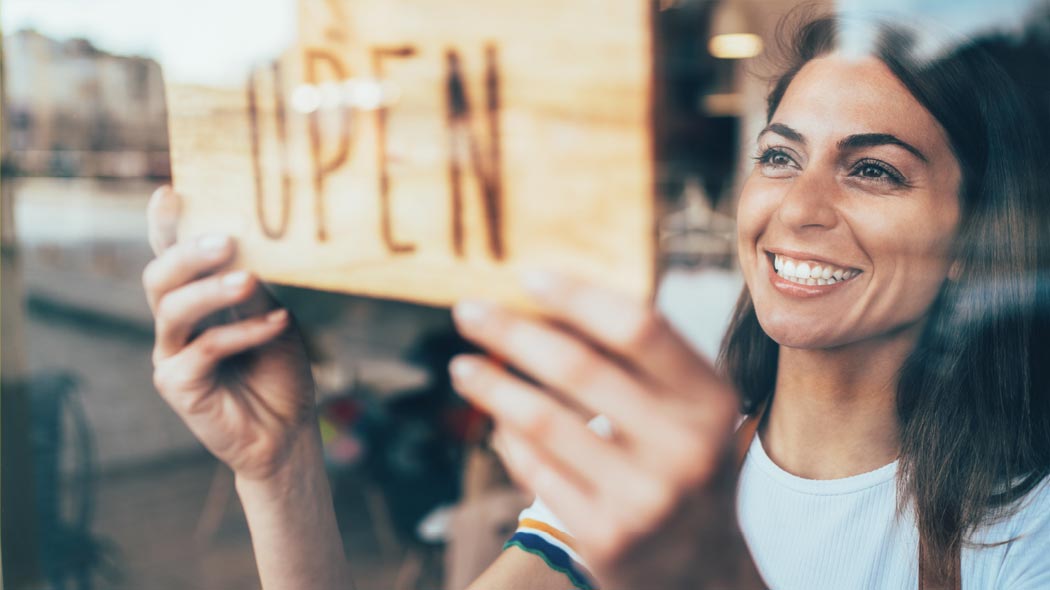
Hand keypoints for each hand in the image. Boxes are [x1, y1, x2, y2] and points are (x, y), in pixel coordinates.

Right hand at [143, 186, 316, 481]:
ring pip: (173, 309)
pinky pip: (204, 349)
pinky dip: (242, 333)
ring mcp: (171, 354)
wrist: (288, 432)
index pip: (173, 256)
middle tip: (226, 239)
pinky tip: (277, 324)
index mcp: (195, 299)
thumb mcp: (274, 318)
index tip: (170, 192)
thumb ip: (255, 288)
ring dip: (211, 290)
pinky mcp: (177, 385)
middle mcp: (175, 323)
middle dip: (188, 253)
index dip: (165, 226)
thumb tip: (246, 246)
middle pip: (160, 277)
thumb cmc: (279, 370)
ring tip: (248, 278)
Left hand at [450, 272, 762, 589]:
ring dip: (492, 385)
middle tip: (467, 310)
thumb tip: (549, 301)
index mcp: (709, 400)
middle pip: (578, 366)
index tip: (526, 276)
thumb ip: (640, 360)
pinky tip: (496, 421)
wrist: (701, 568)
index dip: (577, 296)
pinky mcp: (607, 537)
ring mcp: (645, 497)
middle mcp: (685, 447)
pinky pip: (536, 471)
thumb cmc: (682, 464)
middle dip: (512, 331)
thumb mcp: (688, 410)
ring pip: (543, 421)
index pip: (638, 327)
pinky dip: (508, 439)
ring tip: (462, 366)